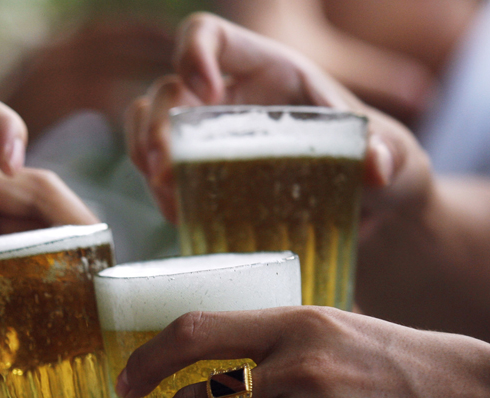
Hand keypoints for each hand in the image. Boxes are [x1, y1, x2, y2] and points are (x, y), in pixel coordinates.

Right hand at [124, 12, 430, 232]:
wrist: (366, 216)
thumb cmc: (379, 171)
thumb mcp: (398, 160)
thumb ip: (394, 156)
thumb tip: (376, 166)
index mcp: (269, 71)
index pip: (210, 36)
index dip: (194, 53)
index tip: (204, 91)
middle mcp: (228, 100)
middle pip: (167, 91)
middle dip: (156, 126)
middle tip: (165, 169)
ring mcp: (207, 141)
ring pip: (147, 129)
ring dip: (143, 157)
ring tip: (165, 194)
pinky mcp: (200, 179)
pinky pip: (158, 176)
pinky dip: (159, 194)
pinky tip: (178, 215)